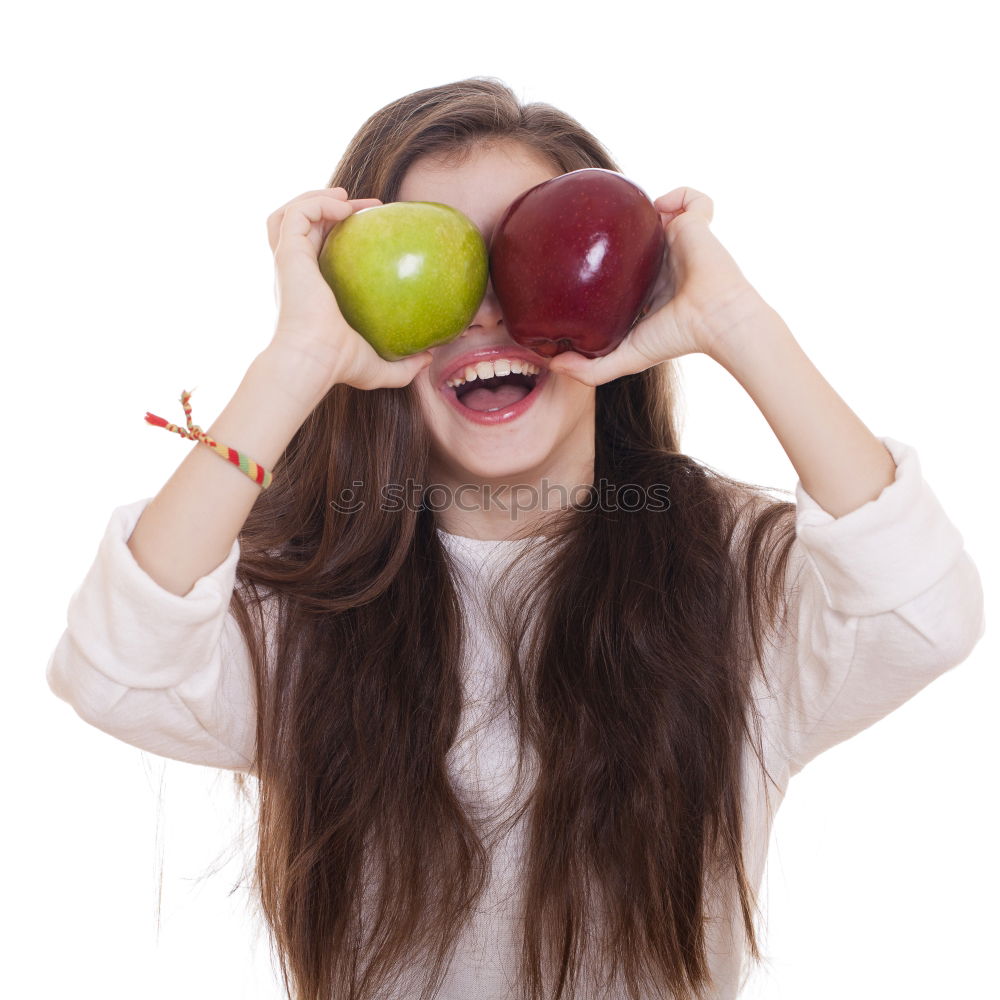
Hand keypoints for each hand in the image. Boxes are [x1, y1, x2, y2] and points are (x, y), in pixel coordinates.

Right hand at [265, 187, 432, 393]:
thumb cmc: (338, 365)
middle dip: (327, 209)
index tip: (371, 230)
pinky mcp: (288, 253)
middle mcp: (294, 274)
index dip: (338, 238)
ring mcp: (288, 262)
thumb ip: (403, 366)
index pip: (316, 255)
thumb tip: (429, 359)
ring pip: (290, 214)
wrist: (312, 360)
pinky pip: (299, 212)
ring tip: (347, 197)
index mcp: (309, 293)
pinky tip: (347, 207)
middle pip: (299, 229)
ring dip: (317, 197)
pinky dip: (319, 202)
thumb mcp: (378, 367)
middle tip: (362, 207)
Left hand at [546, 186, 769, 385]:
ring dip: (643, 205)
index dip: (604, 261)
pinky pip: (692, 197)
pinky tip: (658, 206)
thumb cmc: (676, 338)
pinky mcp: (696, 223)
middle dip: (617, 224)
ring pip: (658, 212)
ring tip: (621, 205)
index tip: (578, 257)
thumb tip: (551, 365)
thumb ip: (590, 368)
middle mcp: (661, 261)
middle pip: (635, 235)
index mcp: (647, 285)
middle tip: (590, 221)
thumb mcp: (626, 357)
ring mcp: (679, 240)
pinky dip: (679, 194)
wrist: (715, 320)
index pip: (621, 268)